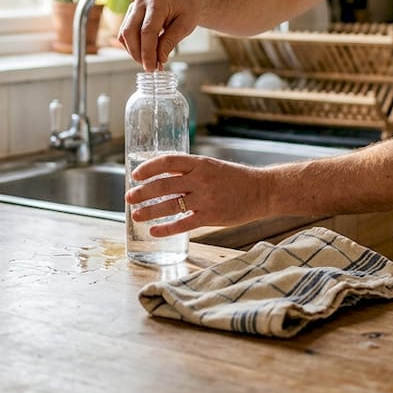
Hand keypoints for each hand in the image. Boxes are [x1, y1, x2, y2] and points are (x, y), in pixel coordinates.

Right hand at [118, 0, 201, 71]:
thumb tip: (160, 59)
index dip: (147, 52)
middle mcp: (141, 3)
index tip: (151, 68)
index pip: (147, 31)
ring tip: (150, 61)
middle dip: (138, 54)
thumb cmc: (186, 11)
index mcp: (157, 3)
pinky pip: (125, 35)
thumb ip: (171, 42)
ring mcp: (133, 8)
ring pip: (124, 35)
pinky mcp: (130, 15)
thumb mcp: (185, 26)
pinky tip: (145, 53)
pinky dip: (133, 46)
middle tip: (150, 68)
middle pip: (130, 33)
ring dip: (134, 52)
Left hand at [124, 154, 269, 235]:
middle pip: (163, 185)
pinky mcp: (211, 217)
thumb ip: (189, 171)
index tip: (135, 174)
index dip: (148, 168)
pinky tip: (154, 231)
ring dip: (149, 211)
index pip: (167, 161)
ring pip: (169, 205)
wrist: (263, 191)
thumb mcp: (212, 167)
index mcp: (200, 163)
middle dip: (142, 192)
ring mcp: (206, 199)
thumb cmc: (235, 178)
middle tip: (129, 197)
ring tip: (136, 215)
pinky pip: (183, 223)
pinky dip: (166, 228)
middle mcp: (201, 179)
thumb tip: (161, 176)